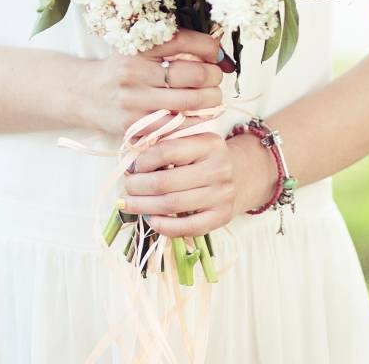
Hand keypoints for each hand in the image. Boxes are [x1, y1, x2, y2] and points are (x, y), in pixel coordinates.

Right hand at [83, 28, 226, 139]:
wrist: (85, 94)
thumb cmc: (121, 67)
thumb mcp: (139, 46)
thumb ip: (174, 44)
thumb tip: (219, 50)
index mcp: (137, 46)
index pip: (184, 41)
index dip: (209, 47)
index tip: (216, 53)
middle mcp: (135, 72)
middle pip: (194, 74)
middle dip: (214, 76)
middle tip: (215, 77)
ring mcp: (135, 102)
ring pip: (191, 102)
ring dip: (211, 99)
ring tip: (212, 96)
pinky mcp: (135, 126)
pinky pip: (178, 126)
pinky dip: (196, 121)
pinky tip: (200, 115)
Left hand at [119, 123, 277, 238]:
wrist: (242, 174)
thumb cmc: (205, 156)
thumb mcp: (192, 140)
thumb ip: (166, 143)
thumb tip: (130, 161)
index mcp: (209, 143)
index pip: (167, 151)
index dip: (143, 161)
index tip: (132, 166)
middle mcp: (219, 168)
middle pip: (166, 182)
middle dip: (139, 186)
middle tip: (127, 187)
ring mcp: (222, 194)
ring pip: (173, 205)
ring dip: (144, 206)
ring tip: (130, 204)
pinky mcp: (222, 217)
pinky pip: (188, 227)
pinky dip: (164, 226)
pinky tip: (151, 220)